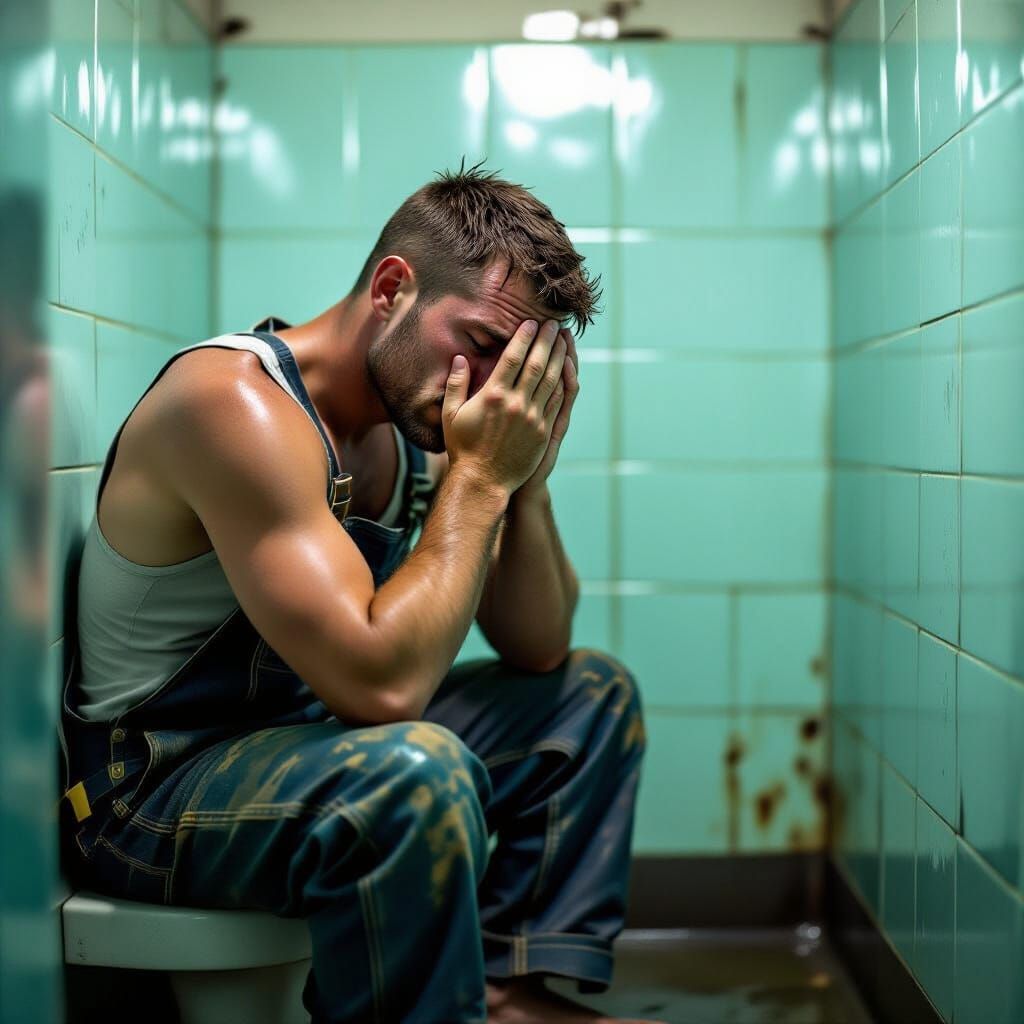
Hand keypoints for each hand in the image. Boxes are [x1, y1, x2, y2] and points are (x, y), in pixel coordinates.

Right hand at [442, 319, 567, 496]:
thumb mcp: (450, 415)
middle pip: (537, 364)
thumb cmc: (462, 448)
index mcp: (493, 396)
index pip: (513, 358)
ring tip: (563, 340)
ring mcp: (533, 419)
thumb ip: (455, 384)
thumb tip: (459, 358)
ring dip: (559, 358)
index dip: (524, 338)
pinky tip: (566, 370)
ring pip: (551, 381)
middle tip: (554, 324)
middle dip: (547, 341)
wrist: (482, 481)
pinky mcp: (543, 433)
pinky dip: (563, 383)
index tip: (532, 323)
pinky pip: (557, 402)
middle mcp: (516, 404)